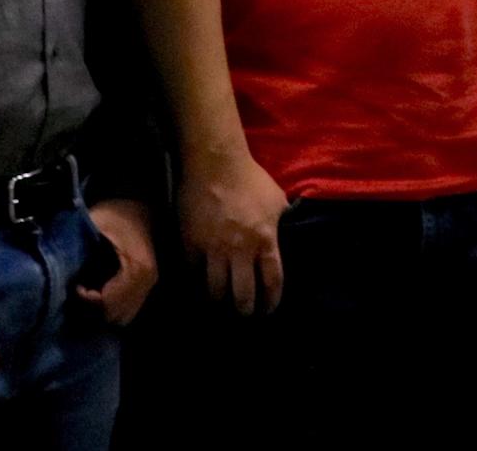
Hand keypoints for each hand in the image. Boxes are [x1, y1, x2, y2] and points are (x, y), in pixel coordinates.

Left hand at [75, 198, 158, 325]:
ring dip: (102, 311)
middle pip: (116, 315)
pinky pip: (127, 308)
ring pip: (123, 316)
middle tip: (77, 293)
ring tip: (86, 294)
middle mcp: (148, 282)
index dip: (86, 301)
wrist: (139, 204)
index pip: (108, 303)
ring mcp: (149, 285)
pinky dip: (110, 307)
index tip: (74, 286)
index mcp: (139, 269)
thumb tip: (61, 273)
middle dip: (93, 310)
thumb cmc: (117, 211)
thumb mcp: (96, 222)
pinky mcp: (146, 284)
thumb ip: (80, 247)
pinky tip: (97, 292)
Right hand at [178, 153, 287, 315]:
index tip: (268, 310)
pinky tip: (198, 286)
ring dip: (219, 300)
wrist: (215, 164)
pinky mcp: (190, 244)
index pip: (272, 282)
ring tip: (221, 302)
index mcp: (265, 240)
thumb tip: (286, 235)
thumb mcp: (277, 201)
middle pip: (242, 294)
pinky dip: (196, 282)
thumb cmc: (251, 179)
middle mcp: (240, 250)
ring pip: (214, 289)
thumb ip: (280, 223)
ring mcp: (213, 248)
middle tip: (244, 313)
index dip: (271, 301)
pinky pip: (192, 273)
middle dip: (244, 309)